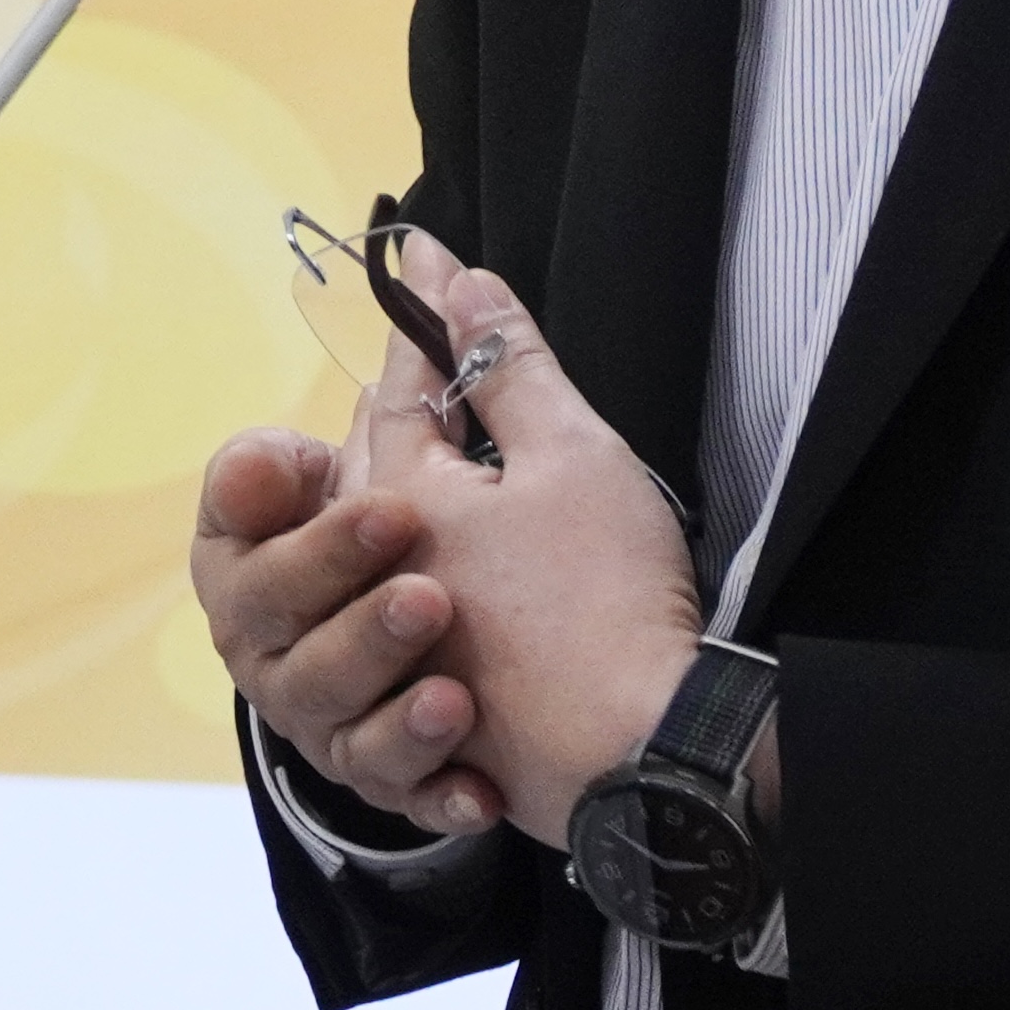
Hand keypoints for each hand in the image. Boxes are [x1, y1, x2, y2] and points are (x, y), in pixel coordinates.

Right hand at [189, 348, 501, 838]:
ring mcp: (329, 716)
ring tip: (448, 669)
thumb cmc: (441, 554)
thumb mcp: (449, 463)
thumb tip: (431, 255)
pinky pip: (398, 791)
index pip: (228, 519)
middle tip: (401, 528)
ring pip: (329, 709)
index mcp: (271, 552)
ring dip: (382, 679)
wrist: (502, 677)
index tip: (302, 454)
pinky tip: (477, 777)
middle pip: (268, 610)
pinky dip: (433, 783)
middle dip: (329, 566)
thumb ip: (423, 376)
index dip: (250, 492)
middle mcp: (280, 638)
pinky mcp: (395, 779)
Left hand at [352, 238, 709, 840]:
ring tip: (426, 461)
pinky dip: (416, 591)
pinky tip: (447, 578)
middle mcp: (381, 571)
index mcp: (405, 497)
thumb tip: (460, 281)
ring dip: (397, 502)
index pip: (402, 388)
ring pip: (378, 555)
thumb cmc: (605, 593)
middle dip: (397, 406)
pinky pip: (403, 638)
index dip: (424, 321)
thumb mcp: (571, 454)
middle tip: (420, 353)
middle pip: (374, 470)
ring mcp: (400, 648)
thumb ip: (510, 365)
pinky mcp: (436, 710)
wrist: (635, 751)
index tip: (424, 259)